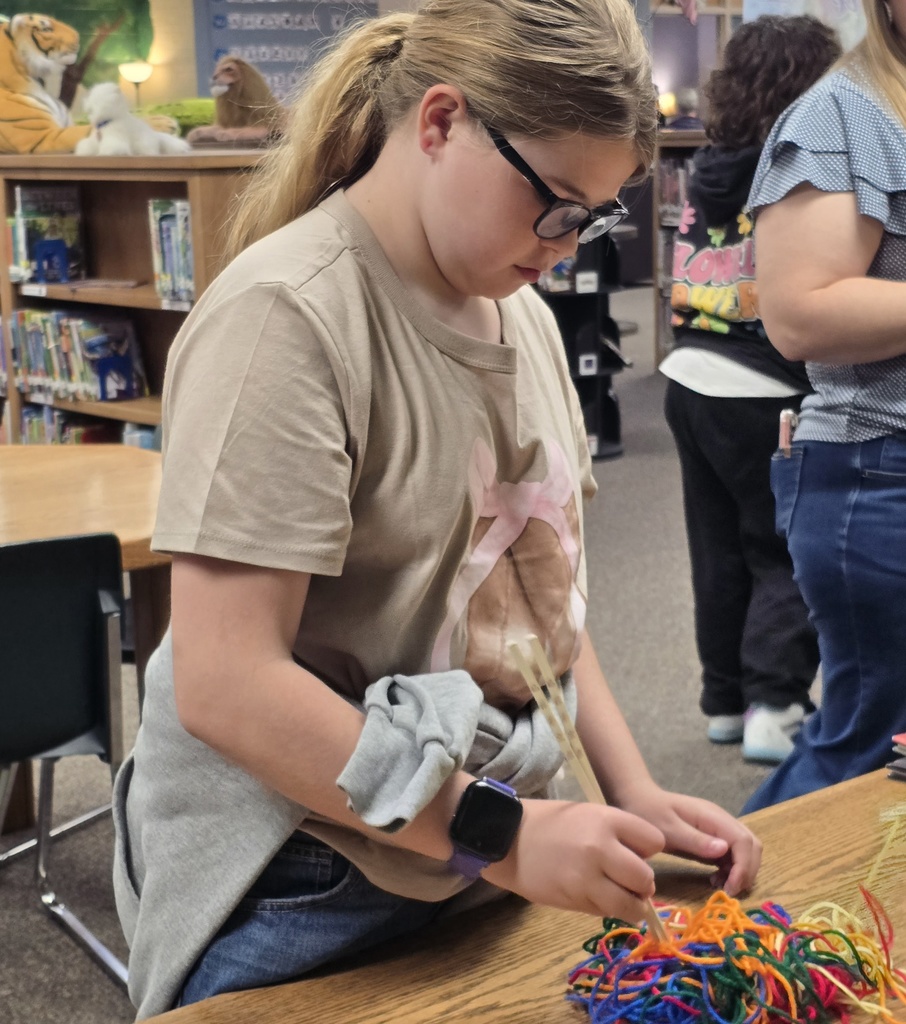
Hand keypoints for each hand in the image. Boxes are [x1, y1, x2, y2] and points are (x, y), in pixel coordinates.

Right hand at [484, 799, 664, 922]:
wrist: (508, 838)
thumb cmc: (550, 823)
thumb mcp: (588, 814)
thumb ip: (617, 835)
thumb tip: (642, 864)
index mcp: (606, 819)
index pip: (654, 842)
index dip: (647, 850)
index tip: (634, 853)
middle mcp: (601, 847)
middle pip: (647, 878)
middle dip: (642, 884)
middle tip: (628, 882)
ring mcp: (588, 877)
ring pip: (631, 905)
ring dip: (631, 906)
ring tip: (618, 897)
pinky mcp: (575, 899)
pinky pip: (606, 913)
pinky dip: (607, 910)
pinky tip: (594, 897)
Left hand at [614, 783, 761, 895]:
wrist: (637, 799)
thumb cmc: (649, 813)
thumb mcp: (668, 829)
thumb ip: (695, 840)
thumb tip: (724, 850)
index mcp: (712, 816)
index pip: (744, 841)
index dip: (744, 866)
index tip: (731, 887)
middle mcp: (721, 821)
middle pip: (751, 845)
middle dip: (747, 870)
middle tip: (729, 891)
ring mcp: (718, 829)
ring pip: (745, 851)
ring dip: (740, 871)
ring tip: (720, 887)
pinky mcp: (712, 839)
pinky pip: (732, 855)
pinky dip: (731, 870)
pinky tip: (715, 880)